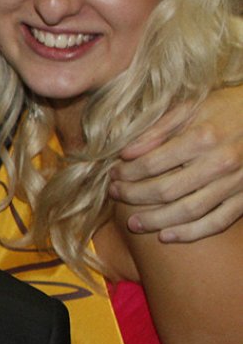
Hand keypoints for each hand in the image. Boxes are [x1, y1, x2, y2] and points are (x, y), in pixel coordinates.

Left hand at [111, 85, 242, 240]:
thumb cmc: (227, 108)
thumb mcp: (192, 107)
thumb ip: (158, 130)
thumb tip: (125, 153)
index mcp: (203, 137)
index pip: (152, 164)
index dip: (127, 173)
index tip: (113, 175)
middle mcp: (220, 163)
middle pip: (166, 190)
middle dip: (134, 196)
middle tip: (115, 195)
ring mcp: (236, 183)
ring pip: (189, 212)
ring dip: (156, 221)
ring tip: (133, 223)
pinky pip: (217, 222)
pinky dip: (190, 233)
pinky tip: (166, 236)